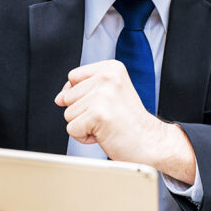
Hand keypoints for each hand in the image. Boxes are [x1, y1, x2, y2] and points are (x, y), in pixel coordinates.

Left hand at [54, 60, 195, 183]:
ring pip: (68, 114)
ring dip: (85, 125)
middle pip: (67, 96)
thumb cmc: (131, 122)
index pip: (73, 77)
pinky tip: (105, 134)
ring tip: (108, 125)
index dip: (82, 95)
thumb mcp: (109, 95)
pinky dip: (85, 137)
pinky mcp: (97, 115)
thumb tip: (59, 98)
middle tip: (109, 117)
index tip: (106, 103)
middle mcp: (107, 77)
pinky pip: (72, 129)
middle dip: (83, 112)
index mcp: (111, 68)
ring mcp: (103, 95)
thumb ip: (82, 90)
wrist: (151, 143)